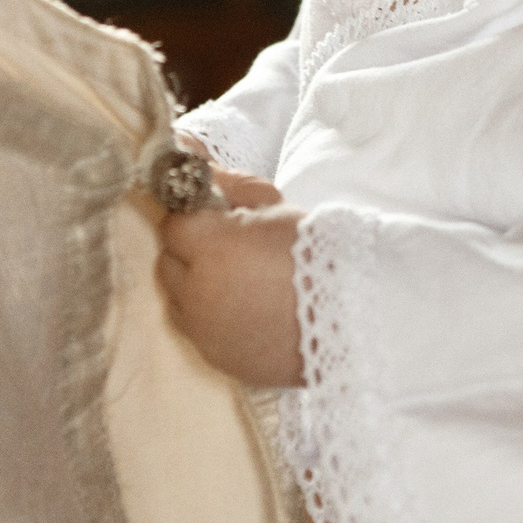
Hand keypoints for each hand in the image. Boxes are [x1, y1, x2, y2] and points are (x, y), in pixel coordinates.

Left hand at [156, 177, 304, 387]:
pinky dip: (212, 318)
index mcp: (211, 247)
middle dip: (192, 250)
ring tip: (240, 282)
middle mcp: (197, 291)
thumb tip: (195, 163)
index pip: (175, 222)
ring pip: (178, 299)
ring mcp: (204, 330)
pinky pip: (198, 330)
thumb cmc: (319, 256)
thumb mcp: (276, 209)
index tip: (216, 217)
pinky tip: (247, 311)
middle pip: (169, 261)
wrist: (353, 319)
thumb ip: (230, 189)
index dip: (195, 216)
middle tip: (232, 247)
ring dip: (197, 286)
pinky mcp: (217, 358)